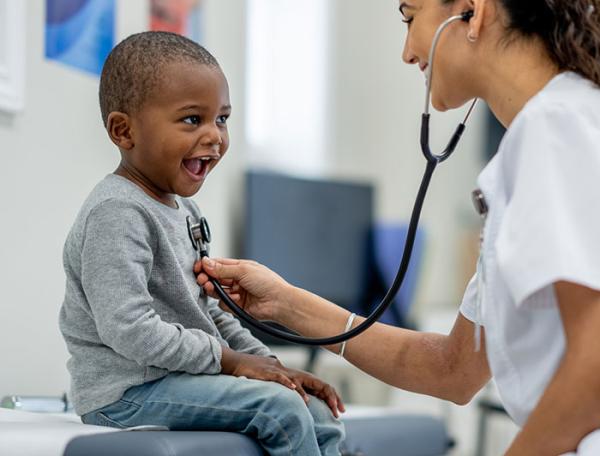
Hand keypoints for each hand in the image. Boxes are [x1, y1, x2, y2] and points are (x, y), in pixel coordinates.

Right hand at [195, 258, 291, 321]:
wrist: (278, 302)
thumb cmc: (268, 282)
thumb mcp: (243, 270)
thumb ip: (222, 269)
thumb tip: (206, 262)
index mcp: (239, 267)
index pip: (218, 264)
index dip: (207, 266)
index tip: (198, 268)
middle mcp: (237, 279)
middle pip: (215, 278)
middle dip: (207, 278)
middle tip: (202, 279)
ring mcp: (237, 293)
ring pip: (217, 291)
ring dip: (214, 289)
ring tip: (212, 288)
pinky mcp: (237, 306)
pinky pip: (223, 304)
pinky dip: (226, 301)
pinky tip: (236, 299)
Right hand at [220, 348, 344, 417]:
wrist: (236, 362)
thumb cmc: (254, 370)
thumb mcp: (273, 378)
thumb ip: (284, 383)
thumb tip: (293, 390)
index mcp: (292, 375)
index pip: (317, 384)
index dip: (330, 395)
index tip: (339, 409)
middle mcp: (289, 372)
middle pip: (315, 382)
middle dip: (329, 396)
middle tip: (339, 410)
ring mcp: (279, 371)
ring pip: (299, 381)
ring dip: (308, 393)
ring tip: (315, 405)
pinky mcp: (268, 373)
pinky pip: (280, 378)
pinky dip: (288, 384)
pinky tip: (294, 391)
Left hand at [284, 368, 345, 417]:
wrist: (281, 373)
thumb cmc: (287, 377)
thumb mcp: (293, 383)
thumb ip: (300, 391)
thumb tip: (307, 401)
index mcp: (313, 379)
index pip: (326, 387)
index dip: (331, 396)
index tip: (334, 405)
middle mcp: (316, 383)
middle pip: (330, 391)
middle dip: (337, 401)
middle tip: (342, 412)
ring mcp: (315, 387)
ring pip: (328, 395)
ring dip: (334, 403)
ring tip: (339, 413)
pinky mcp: (312, 391)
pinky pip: (323, 397)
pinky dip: (328, 403)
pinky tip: (330, 410)